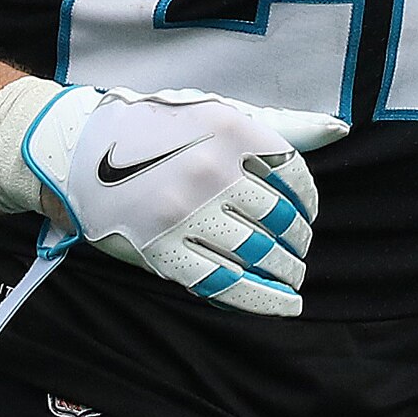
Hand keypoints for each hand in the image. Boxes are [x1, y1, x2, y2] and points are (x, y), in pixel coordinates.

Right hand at [0, 83, 348, 317]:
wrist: (78, 151)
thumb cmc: (156, 129)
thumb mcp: (216, 111)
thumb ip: (280, 123)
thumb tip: (339, 129)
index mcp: (231, 131)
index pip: (293, 177)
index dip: (308, 203)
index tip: (307, 216)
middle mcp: (212, 171)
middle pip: (279, 220)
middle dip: (297, 242)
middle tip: (299, 251)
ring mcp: (187, 214)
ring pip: (258, 254)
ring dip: (286, 271)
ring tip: (293, 276)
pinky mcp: (164, 251)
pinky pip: (225, 284)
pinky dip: (262, 300)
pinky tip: (284, 305)